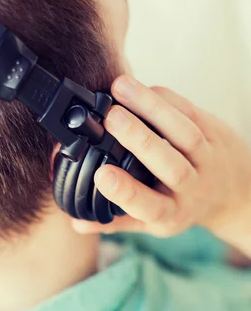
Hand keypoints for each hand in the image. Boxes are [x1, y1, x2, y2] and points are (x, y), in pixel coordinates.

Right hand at [73, 75, 250, 250]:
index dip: (125, 192)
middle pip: (169, 166)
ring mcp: (207, 159)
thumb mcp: (153, 222)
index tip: (102, 175)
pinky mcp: (216, 133)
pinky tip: (142, 88)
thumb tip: (76, 222)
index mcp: (170, 214)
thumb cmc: (183, 207)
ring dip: (152, 108)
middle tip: (110, 118)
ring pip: (183, 132)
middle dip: (139, 140)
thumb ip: (115, 222)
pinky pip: (191, 112)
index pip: (148, 206)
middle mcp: (191, 189)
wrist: (234, 194)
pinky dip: (166, 98)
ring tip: (120, 88)